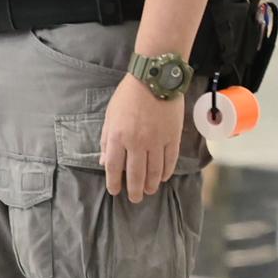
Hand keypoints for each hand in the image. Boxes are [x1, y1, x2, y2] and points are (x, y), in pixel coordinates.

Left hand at [98, 77, 185, 203]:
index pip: (115, 167)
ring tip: (150, 191)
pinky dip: (167, 171)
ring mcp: (157, 141)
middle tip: (135, 198)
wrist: (154, 79)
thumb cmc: (128, 96)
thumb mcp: (110, 117)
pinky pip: (170, 159)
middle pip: (136, 174)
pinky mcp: (173, 136)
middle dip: (134, 189)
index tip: (115, 191)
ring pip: (155, 170)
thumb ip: (107, 141)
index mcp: (118, 137)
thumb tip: (105, 161)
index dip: (114, 182)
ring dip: (152, 183)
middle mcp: (137, 142)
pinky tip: (164, 177)